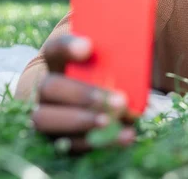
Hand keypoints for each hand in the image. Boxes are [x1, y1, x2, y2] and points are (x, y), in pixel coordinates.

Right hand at [31, 35, 135, 152]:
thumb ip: (123, 51)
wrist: (107, 102)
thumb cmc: (112, 73)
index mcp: (60, 61)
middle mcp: (48, 88)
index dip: (68, 46)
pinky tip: (124, 136)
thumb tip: (141, 43)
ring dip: (83, 121)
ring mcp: (47, 115)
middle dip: (83, 94)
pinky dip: (97, 142)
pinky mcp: (60, 139)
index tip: (88, 46)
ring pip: (47, 120)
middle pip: (49, 87)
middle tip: (119, 100)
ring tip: (112, 121)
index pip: (55, 48)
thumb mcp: (117, 60)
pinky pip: (69, 144)